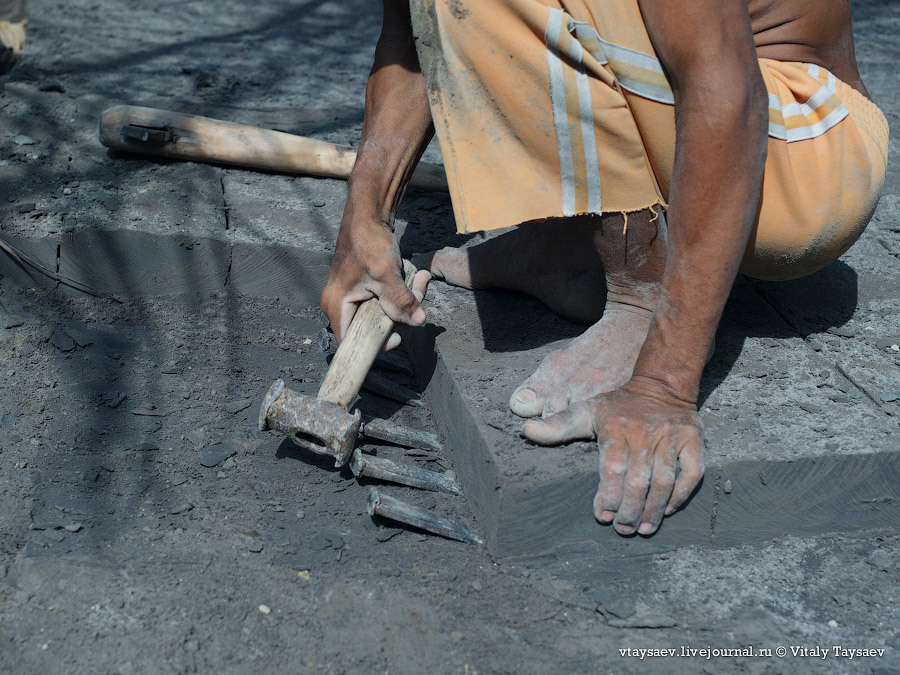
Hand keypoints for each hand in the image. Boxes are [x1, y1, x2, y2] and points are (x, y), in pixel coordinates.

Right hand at [320, 216, 430, 350]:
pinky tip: (415, 277)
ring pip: (382, 316)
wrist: (368, 216)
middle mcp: (340, 305)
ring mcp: (352, 298)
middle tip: (418, 297)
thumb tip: (418, 321)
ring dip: (406, 303)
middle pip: (372, 330)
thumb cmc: (369, 242)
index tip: (397, 335)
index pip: (351, 343)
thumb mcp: (387, 273)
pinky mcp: (363, 291)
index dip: (375, 345)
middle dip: (399, 317)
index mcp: (337, 305)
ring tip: (420, 280)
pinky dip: (402, 295)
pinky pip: (385, 304)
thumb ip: (401, 300)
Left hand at [522, 377, 703, 535]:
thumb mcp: (586, 410)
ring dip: (654, 509)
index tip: (602, 515)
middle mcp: (645, 433)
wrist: (662, 385)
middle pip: (638, 480)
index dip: (607, 496)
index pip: (611, 469)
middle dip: (629, 510)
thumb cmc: (619, 406)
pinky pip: (692, 473)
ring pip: (664, 480)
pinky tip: (668, 510)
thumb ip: (557, 425)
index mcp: (616, 428)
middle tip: (623, 529)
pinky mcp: (694, 441)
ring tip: (643, 529)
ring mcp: (672, 437)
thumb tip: (526, 431)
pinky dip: (681, 495)